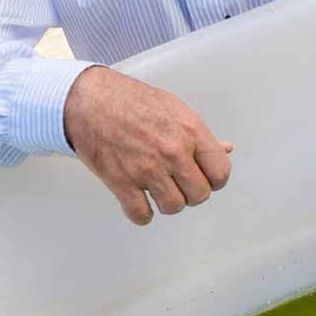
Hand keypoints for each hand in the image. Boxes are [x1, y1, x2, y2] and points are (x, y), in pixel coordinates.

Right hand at [63, 66, 232, 225]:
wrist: (90, 101)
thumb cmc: (130, 101)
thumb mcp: (175, 109)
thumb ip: (200, 136)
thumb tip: (226, 150)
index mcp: (190, 131)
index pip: (221, 173)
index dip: (214, 180)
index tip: (203, 178)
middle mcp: (173, 152)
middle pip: (199, 195)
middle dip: (190, 192)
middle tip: (177, 182)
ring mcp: (147, 169)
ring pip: (173, 207)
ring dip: (166, 202)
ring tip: (157, 188)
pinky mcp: (123, 182)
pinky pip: (142, 215)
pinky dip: (142, 213)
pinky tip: (139, 200)